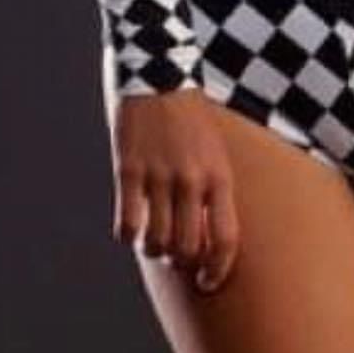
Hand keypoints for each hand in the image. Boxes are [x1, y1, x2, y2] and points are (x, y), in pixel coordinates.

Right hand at [106, 87, 239, 292]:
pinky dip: (127, 234)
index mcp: (220, 176)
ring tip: (151, 242)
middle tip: (174, 258)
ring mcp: (158, 175)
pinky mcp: (127, 169)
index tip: (207, 282)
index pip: (226, 240)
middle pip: (189, 248)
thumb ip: (213, 189)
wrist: (159, 69)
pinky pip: (127, 222)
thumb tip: (207, 233)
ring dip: (154, 251)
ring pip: (157, 241)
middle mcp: (191, 180)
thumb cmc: (190, 115)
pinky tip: (129, 228)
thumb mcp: (216, 150)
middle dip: (182, 263)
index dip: (217, 271)